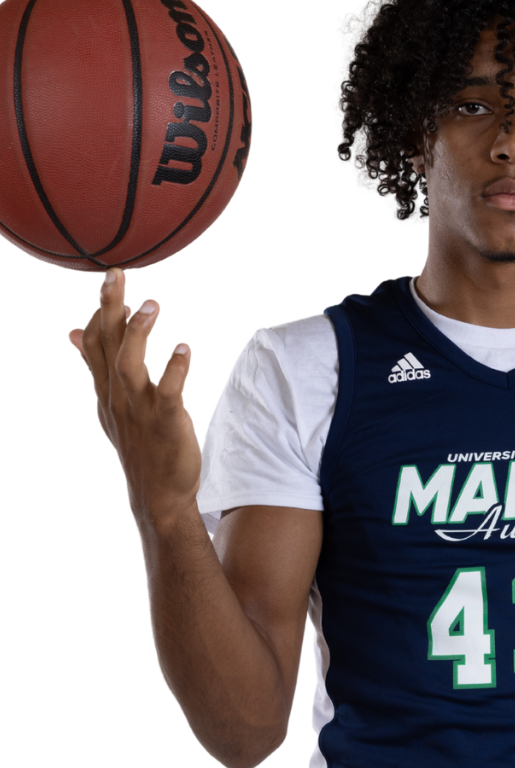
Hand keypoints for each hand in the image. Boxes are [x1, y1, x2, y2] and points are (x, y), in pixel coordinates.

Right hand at [70, 268, 201, 522]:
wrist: (157, 493)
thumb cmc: (139, 443)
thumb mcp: (111, 403)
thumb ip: (96, 366)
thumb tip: (75, 331)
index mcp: (106, 389)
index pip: (95, 342)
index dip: (101, 310)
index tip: (110, 278)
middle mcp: (117, 395)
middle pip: (108, 345)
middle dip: (110, 308)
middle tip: (116, 273)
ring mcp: (139, 409)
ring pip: (129, 365)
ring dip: (138, 334)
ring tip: (151, 304)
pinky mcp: (165, 422)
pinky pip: (168, 392)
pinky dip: (175, 370)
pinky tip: (184, 349)